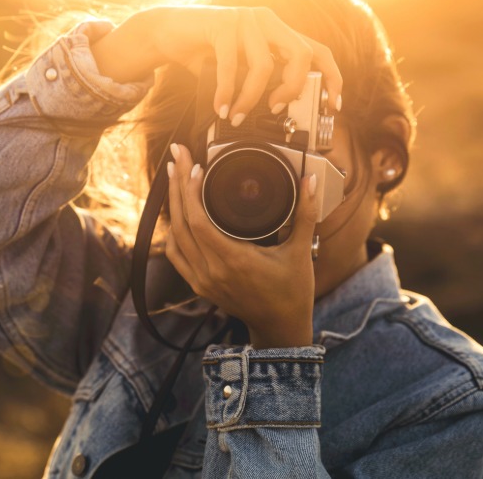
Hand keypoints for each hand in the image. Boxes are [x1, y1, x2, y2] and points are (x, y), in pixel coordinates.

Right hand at [91, 6, 342, 121]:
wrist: (166, 33)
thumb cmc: (204, 52)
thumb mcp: (238, 68)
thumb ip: (259, 80)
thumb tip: (277, 111)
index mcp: (276, 31)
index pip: (317, 51)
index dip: (332, 77)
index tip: (334, 105)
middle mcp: (266, 21)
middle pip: (300, 54)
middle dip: (292, 88)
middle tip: (276, 109)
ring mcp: (245, 19)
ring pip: (263, 65)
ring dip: (251, 98)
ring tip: (239, 117)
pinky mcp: (222, 24)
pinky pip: (231, 66)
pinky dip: (227, 92)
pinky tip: (221, 107)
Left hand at [164, 143, 318, 348]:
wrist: (280, 327)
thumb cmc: (292, 291)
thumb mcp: (300, 251)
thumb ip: (305, 214)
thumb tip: (309, 182)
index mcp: (234, 261)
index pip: (199, 221)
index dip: (192, 191)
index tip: (196, 166)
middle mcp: (212, 271)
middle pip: (181, 223)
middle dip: (177, 186)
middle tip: (177, 156)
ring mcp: (202, 280)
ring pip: (174, 237)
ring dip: (173, 206)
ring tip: (175, 177)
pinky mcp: (199, 285)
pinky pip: (175, 254)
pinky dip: (174, 231)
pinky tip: (177, 212)